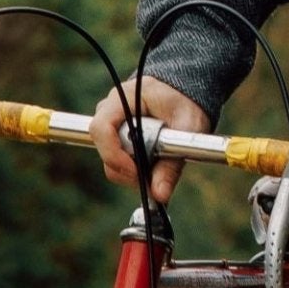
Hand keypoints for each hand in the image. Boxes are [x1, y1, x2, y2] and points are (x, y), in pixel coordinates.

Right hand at [91, 76, 213, 204]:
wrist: (185, 92)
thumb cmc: (186, 102)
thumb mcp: (187, 128)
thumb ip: (173, 163)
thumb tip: (159, 195)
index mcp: (124, 98)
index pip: (101, 128)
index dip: (113, 155)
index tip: (137, 172)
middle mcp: (110, 109)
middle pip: (104, 149)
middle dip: (128, 169)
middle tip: (154, 178)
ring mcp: (110, 123)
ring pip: (110, 158)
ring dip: (133, 170)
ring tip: (159, 167)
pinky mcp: (115, 136)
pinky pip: (117, 159)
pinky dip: (134, 168)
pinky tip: (154, 166)